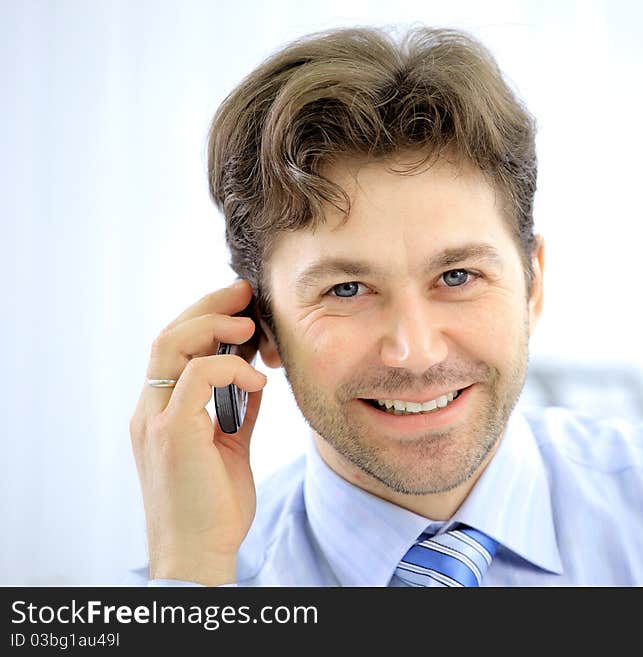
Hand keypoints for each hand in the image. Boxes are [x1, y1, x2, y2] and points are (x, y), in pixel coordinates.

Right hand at [129, 279, 267, 584]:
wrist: (198, 554)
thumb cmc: (214, 506)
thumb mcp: (230, 446)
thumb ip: (236, 409)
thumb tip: (255, 376)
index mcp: (161, 412)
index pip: (174, 348)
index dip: (205, 318)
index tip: (241, 303)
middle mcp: (150, 411)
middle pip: (168, 336)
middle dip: (208, 305)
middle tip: (245, 291)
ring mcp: (156, 421)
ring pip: (172, 346)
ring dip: (214, 325)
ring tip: (249, 325)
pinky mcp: (172, 435)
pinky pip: (196, 378)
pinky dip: (230, 368)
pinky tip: (257, 377)